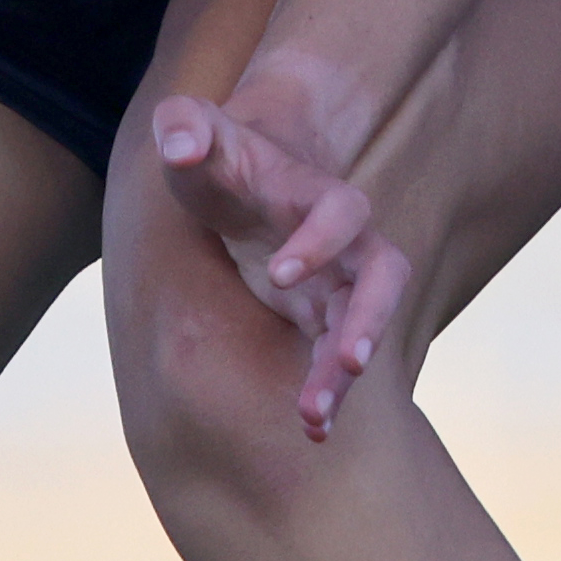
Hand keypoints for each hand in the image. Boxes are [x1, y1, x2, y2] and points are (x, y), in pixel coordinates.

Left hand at [155, 58, 423, 442]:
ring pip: (365, 326)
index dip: (320, 240)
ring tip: (314, 420)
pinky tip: (310, 432)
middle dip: (369, 318)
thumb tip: (179, 145)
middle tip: (350, 362)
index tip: (281, 274)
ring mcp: (342, 281)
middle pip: (382, 275)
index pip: (342, 211)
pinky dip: (331, 392)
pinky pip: (342, 358)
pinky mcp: (327, 315)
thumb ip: (184, 129)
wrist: (246, 177)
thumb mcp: (194, 134)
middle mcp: (346, 239)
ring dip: (344, 372)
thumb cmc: (219, 156)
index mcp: (316, 193)